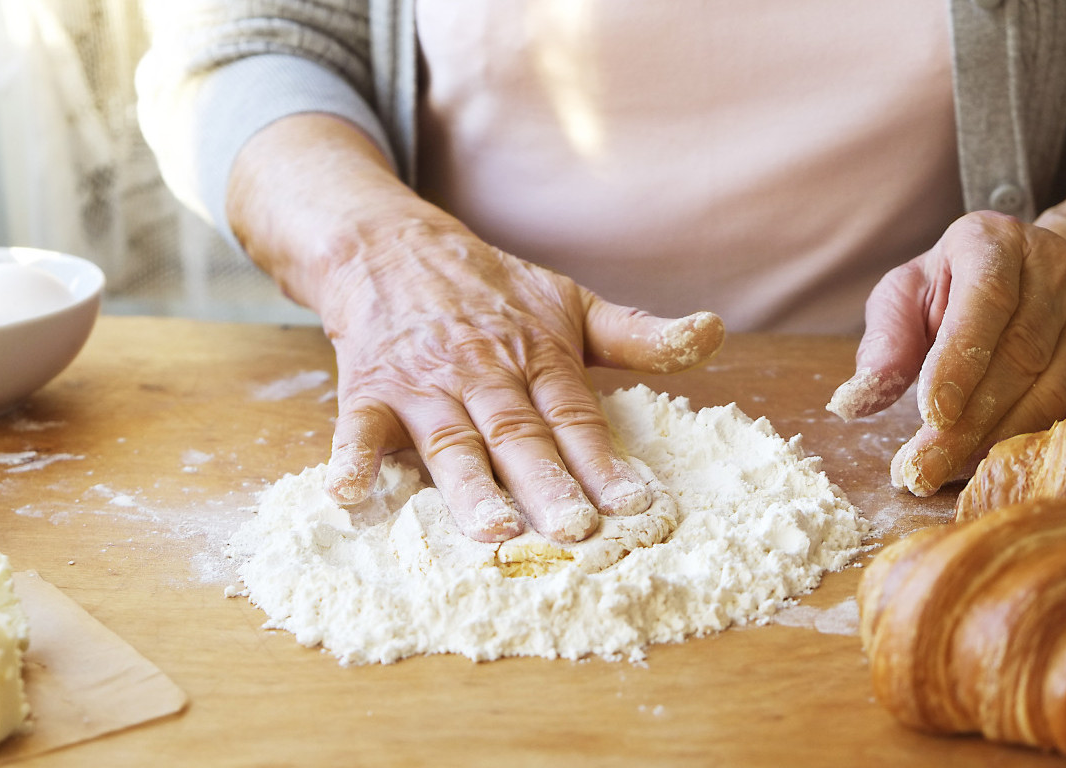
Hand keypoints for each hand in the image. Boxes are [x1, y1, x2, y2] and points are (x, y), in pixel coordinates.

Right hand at [228, 115, 723, 541]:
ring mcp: (425, 383)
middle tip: (573, 531)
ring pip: (451, 440)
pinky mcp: (370, 389)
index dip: (603, 461)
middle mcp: (484, 372)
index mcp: (537, 356)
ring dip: (469, 486)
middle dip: (547, 483)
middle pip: (519, 434)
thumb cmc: (492, 289)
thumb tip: (716, 332)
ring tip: (494, 530)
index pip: (575, 417)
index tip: (633, 506)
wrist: (394, 247)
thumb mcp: (571, 302)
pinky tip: (349, 497)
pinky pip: (358, 428)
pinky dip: (352, 461)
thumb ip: (638, 334)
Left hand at [829, 204, 1065, 495]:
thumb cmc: (947, 286)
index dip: (960, 360)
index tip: (931, 414)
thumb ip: (883, 342)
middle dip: (966, 420)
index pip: (986, 299)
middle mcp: (1048, 268)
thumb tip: (854, 402)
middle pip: (1016, 352)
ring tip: (939, 470)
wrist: (1022, 276)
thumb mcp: (904, 295)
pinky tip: (976, 459)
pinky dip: (1017, 436)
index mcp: (991, 242)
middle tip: (920, 467)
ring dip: (991, 437)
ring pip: (1046, 384)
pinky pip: (1063, 403)